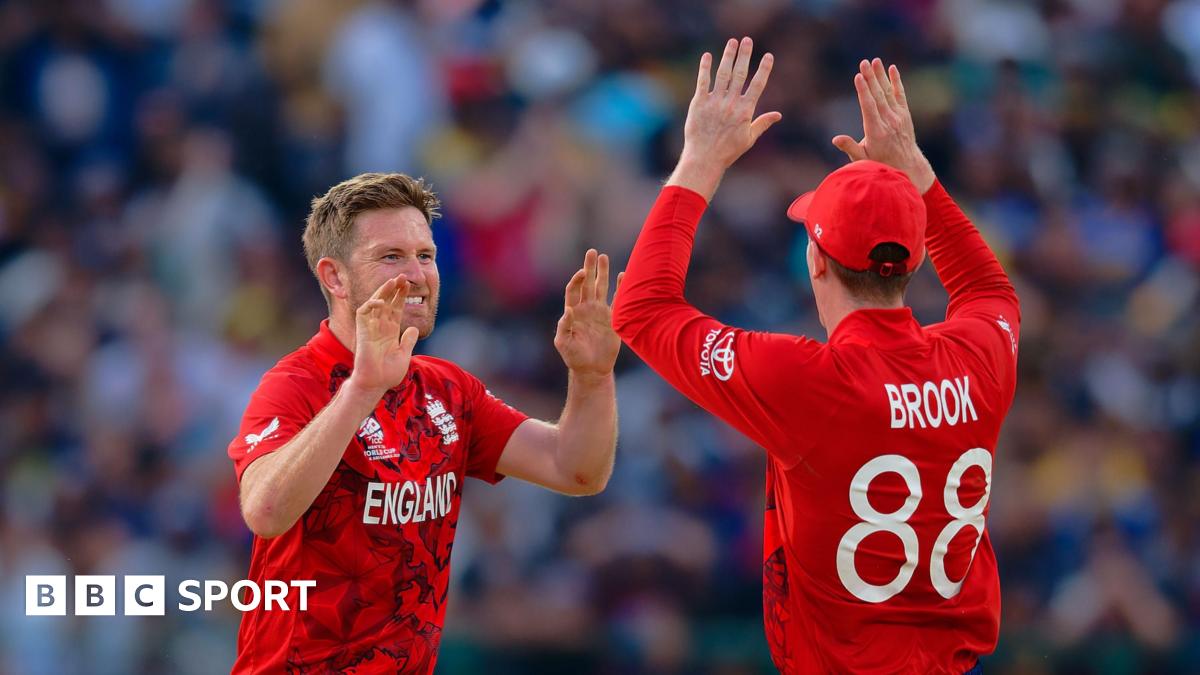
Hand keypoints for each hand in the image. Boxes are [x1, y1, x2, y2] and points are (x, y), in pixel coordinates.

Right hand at [348, 274, 419, 395]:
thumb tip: (413, 327)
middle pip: (387, 302)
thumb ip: (408, 340)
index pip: (396, 308)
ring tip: (392, 281)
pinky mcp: (362, 332)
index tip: (408, 285)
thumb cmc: (387, 373)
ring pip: (375, 304)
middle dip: (393, 289)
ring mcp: (371, 328)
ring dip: (383, 292)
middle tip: (402, 276)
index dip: (401, 296)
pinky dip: (371, 305)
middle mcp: (380, 327)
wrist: (376, 384)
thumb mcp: (404, 354)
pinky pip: (363, 314)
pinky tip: (381, 301)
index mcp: (390, 331)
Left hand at [554, 249, 620, 379]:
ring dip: (603, 273)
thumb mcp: (564, 343)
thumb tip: (568, 311)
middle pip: (587, 283)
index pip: (573, 290)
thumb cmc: (574, 357)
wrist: (592, 369)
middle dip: (589, 268)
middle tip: (592, 252)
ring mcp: (600, 312)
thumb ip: (563, 327)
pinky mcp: (613, 318)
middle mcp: (586, 308)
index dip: (577, 280)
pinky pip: (617, 300)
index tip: (582, 273)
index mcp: (573, 312)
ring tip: (604, 256)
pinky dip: (620, 288)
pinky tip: (623, 275)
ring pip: (601, 287)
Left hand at [668, 37, 781, 200]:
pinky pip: (703, 82)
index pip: (757, 85)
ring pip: (723, 74)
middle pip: (740, 74)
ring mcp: (714, 102)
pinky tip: (708, 56)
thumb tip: (778, 115)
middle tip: (748, 40)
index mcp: (745, 111)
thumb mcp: (749, 138)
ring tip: (732, 42)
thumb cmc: (728, 151)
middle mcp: (731, 104)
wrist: (704, 158)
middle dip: (744, 55)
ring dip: (728, 56)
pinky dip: (705, 68)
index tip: (768, 56)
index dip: (763, 69)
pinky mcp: (698, 104)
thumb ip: (763, 123)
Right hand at [832, 58, 935, 192]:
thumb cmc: (880, 162)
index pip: (868, 107)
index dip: (863, 91)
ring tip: (874, 61)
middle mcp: (888, 121)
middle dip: (870, 78)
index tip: (858, 76)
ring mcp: (898, 116)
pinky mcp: (904, 114)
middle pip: (878, 96)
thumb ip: (850, 147)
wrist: (907, 165)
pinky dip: (896, 81)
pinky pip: (900, 94)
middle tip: (863, 63)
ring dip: (881, 76)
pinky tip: (892, 69)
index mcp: (876, 131)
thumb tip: (836, 139)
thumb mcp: (862, 159)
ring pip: (888, 92)